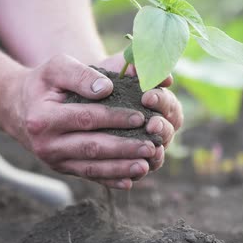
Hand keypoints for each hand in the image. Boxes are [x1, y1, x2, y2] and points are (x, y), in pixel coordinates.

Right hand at [6, 54, 156, 189]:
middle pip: (91, 148)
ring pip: (91, 167)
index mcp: (43, 118)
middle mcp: (46, 144)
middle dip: (124, 148)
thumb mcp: (56, 68)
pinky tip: (130, 180)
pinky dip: (110, 180)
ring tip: (146, 165)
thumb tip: (106, 88)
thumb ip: (81, 74)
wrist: (19, 107)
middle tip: (151, 146)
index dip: (114, 118)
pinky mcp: (62, 168)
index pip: (86, 118)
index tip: (140, 117)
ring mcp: (54, 160)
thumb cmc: (44, 84)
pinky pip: (88, 176)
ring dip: (121, 168)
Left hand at [100, 54, 183, 171]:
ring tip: (148, 151)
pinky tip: (129, 177)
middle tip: (151, 124)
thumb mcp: (112, 66)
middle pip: (169, 131)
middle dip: (162, 127)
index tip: (147, 95)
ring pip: (156, 156)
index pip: (169, 104)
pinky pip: (134, 173)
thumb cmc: (98, 77)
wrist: (73, 97)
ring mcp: (143, 148)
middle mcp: (155, 128)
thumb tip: (162, 77)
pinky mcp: (126, 166)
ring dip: (154, 154)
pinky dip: (133, 174)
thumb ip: (133, 65)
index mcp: (158, 104)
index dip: (162, 101)